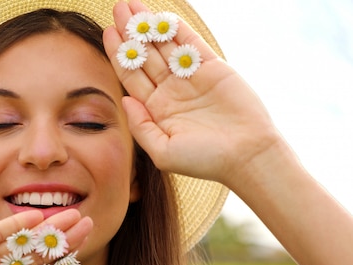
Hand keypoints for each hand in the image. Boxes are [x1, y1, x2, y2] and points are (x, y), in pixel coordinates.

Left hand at [103, 0, 283, 187]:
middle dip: (130, 33)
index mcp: (156, 109)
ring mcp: (190, 78)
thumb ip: (141, 127)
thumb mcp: (163, 152)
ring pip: (164, 46)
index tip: (107, 33)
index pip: (131, 76)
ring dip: (148, 26)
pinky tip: (161, 17)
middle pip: (144, 56)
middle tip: (118, 9)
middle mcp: (170, 91)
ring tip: (132, 6)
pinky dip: (177, 29)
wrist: (246, 155)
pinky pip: (191, 44)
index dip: (119, 54)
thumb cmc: (204, 160)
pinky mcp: (212, 68)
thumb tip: (124, 100)